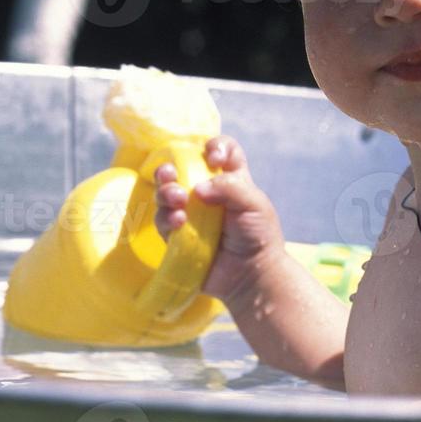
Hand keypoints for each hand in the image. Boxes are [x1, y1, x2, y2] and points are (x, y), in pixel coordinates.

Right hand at [153, 135, 285, 302]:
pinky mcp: (178, 235)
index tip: (214, 159)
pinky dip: (166, 218)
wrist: (251, 274)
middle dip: (170, 167)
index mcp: (230, 179)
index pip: (220, 151)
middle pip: (179, 168)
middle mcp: (206, 193)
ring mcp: (190, 213)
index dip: (214, 147)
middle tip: (172, 175)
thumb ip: (229, 187)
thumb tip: (197, 189)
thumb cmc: (258, 236)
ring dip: (165, 191)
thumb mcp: (253, 204)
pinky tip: (179, 222)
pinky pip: (162, 220)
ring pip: (165, 193)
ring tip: (177, 200)